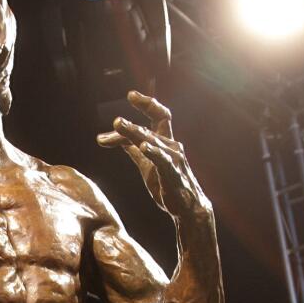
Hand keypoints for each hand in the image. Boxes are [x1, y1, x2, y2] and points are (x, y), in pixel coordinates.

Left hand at [96, 90, 211, 221]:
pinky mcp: (173, 173)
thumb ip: (135, 151)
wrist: (187, 207)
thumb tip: (120, 141)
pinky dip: (153, 151)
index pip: (158, 116)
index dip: (147, 104)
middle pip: (151, 126)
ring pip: (152, 140)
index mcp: (165, 142)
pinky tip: (143, 146)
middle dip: (132, 123)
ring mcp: (173, 158)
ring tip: (119, 125)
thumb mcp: (147, 165)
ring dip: (134, 132)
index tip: (131, 95)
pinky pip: (162, 159)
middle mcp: (171, 145)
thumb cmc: (169, 184)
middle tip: (116, 120)